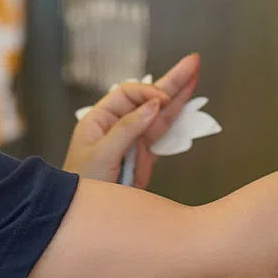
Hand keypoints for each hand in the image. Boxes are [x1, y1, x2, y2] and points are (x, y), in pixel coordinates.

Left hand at [65, 54, 200, 186]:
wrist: (82, 215)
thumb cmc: (82, 183)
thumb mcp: (100, 155)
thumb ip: (127, 130)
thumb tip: (152, 106)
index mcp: (100, 119)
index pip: (128, 95)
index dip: (148, 94)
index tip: (162, 101)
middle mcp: (118, 125)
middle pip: (149, 98)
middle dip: (171, 80)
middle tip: (193, 62)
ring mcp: (133, 140)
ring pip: (161, 114)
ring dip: (179, 96)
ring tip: (195, 75)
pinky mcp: (144, 156)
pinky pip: (163, 135)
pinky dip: (178, 121)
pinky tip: (190, 105)